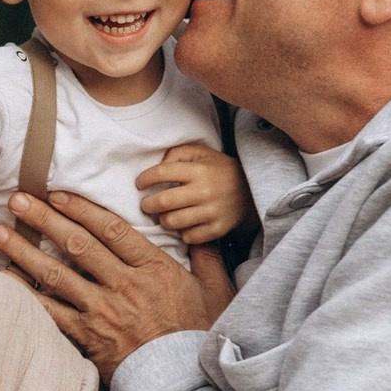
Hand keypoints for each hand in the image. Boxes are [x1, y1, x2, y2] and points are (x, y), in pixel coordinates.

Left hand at [0, 190, 230, 381]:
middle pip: (78, 245)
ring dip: (24, 251)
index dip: (82, 208)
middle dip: (44, 218)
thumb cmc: (200, 335)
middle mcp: (124, 287)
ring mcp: (103, 313)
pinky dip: (26, 294)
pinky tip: (6, 278)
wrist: (184, 384)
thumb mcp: (215, 290)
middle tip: (17, 199)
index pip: (112, 230)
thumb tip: (201, 229)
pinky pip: (50, 312)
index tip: (57, 194)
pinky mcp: (88, 338)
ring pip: (57, 275)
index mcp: (154, 269)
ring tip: (0, 231)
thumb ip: (206, 255)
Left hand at [137, 143, 252, 244]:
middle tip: (146, 204)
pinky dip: (182, 232)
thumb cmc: (217, 169)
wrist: (251, 189)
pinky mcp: (217, 228)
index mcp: (199, 170)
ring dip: (163, 219)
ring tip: (164, 215)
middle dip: (147, 205)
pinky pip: (188, 237)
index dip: (144, 179)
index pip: (161, 173)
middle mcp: (205, 191)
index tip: (140, 184)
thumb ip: (176, 154)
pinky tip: (183, 225)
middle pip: (163, 202)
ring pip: (172, 222)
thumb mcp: (199, 153)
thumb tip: (156, 168)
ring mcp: (212, 212)